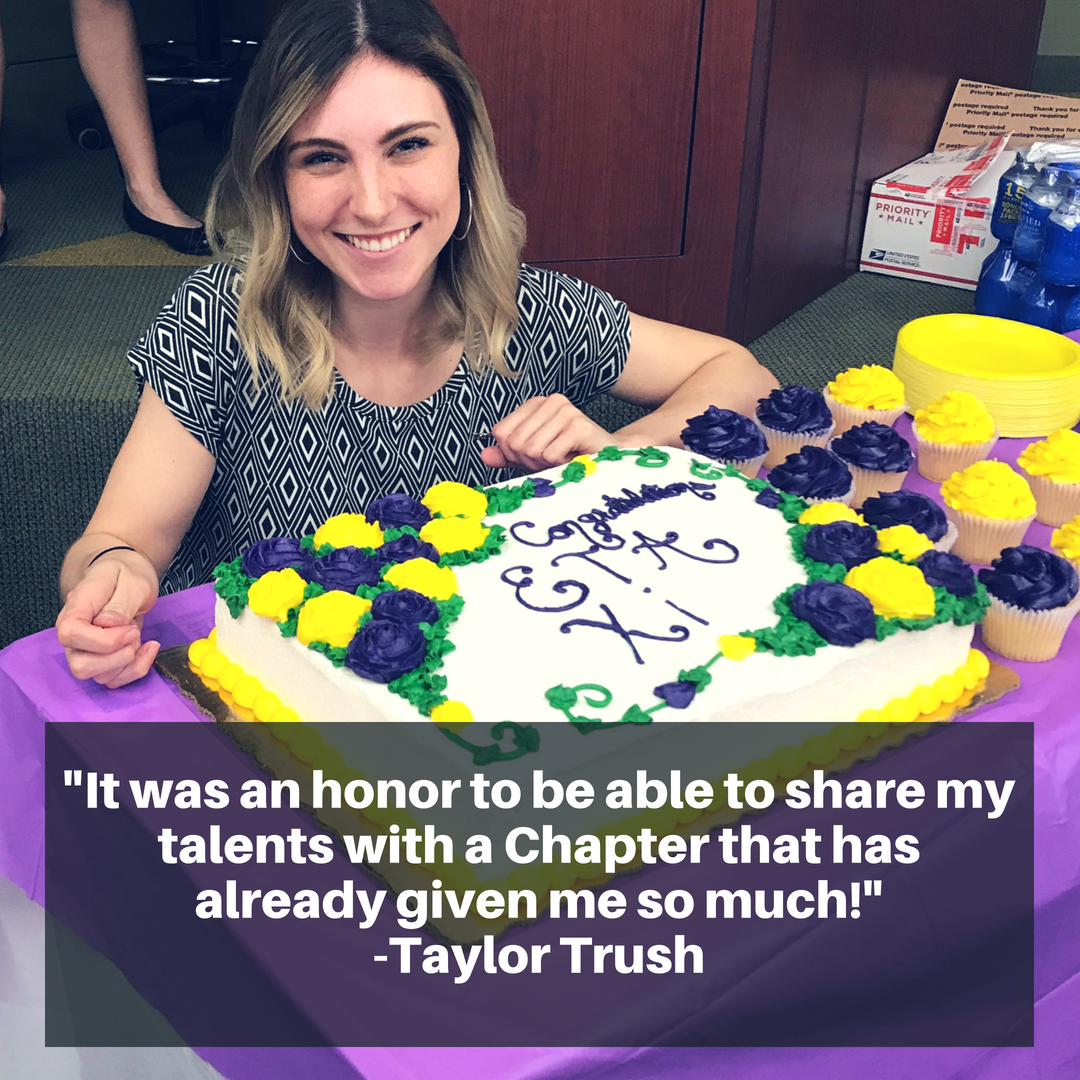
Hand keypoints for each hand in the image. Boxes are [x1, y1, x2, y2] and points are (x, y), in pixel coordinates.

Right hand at [56, 552, 160, 687]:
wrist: (124, 574)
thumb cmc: (124, 574)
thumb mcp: (132, 581)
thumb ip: (120, 604)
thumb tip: (108, 625)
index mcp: (75, 610)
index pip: (70, 634)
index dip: (103, 640)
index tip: (129, 629)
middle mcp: (74, 635)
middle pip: (81, 666)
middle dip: (117, 656)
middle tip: (134, 633)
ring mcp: (85, 651)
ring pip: (99, 677)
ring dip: (128, 662)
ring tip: (138, 635)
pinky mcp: (101, 661)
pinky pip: (114, 680)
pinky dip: (136, 669)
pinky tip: (148, 648)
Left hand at [480, 395, 612, 471]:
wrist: (608, 457)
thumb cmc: (569, 456)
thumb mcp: (532, 456)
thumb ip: (508, 454)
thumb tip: (484, 455)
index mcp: (534, 404)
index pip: (501, 433)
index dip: (512, 454)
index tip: (535, 455)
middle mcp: (549, 401)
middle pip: (515, 443)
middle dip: (530, 461)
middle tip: (552, 459)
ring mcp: (566, 411)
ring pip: (532, 450)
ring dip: (546, 464)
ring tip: (563, 458)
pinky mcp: (579, 426)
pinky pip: (550, 455)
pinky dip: (559, 465)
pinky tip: (573, 457)